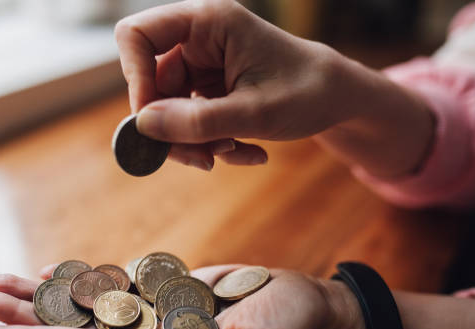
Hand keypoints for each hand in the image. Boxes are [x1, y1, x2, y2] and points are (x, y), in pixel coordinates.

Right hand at [115, 0, 433, 177]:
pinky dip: (211, 143)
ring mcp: (204, 67)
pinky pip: (191, 121)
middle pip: (152, 84)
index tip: (151, 119)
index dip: (136, 77)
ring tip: (228, 154)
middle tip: (199, 158)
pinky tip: (245, 152)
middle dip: (172, 128)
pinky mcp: (210, 90)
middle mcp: (200, 41)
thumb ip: (198, 121)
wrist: (338, 100)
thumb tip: (143, 126)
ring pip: (168, 109)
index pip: (137, 35)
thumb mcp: (255, 112)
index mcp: (208, 23)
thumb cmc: (307, 91)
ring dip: (193, 141)